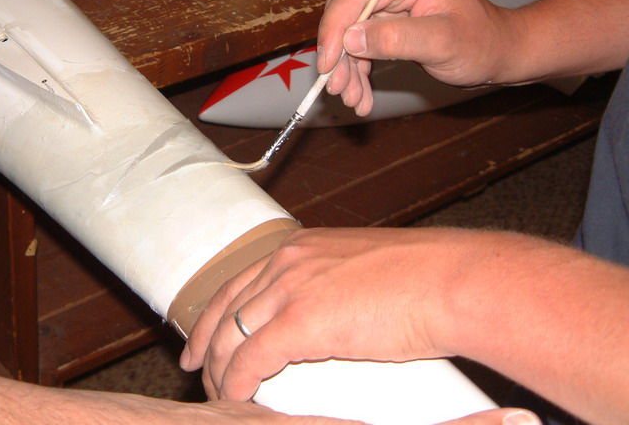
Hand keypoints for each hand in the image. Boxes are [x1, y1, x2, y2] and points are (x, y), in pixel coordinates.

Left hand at [180, 227, 485, 401]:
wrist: (454, 281)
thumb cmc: (428, 280)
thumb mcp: (366, 271)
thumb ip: (336, 285)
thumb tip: (331, 311)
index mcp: (301, 247)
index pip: (241, 281)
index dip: (218, 311)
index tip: (205, 336)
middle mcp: (288, 261)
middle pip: (226, 305)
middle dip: (205, 340)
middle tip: (193, 366)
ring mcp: (291, 288)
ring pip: (232, 335)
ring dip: (221, 370)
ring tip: (218, 395)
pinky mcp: (300, 321)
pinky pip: (251, 359)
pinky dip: (238, 383)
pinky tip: (236, 399)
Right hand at [317, 0, 510, 115]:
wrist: (501, 52)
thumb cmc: (482, 43)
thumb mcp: (441, 43)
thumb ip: (395, 38)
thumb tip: (350, 39)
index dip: (335, 29)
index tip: (328, 64)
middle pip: (347, 13)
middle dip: (340, 55)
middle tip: (337, 89)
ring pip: (351, 32)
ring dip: (348, 68)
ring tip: (353, 98)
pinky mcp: (391, 17)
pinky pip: (363, 42)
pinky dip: (359, 68)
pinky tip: (361, 93)